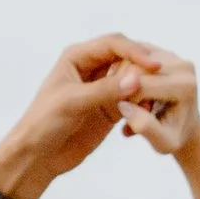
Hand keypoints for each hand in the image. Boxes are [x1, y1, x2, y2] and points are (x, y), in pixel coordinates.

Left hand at [0, 34, 166, 198]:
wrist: (37, 155)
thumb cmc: (44, 123)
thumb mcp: (72, 103)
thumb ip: (104, 90)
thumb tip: (137, 80)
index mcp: (77, 56)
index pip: (113, 44)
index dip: (135, 51)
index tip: (154, 65)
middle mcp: (92, 67)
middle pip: (127, 57)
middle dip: (144, 67)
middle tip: (162, 80)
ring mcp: (102, 88)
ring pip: (133, 77)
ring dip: (145, 85)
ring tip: (155, 98)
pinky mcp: (110, 107)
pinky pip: (133, 98)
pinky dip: (142, 102)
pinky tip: (149, 110)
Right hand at [118, 52, 199, 157]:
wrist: (186, 126)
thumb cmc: (173, 136)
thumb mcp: (163, 143)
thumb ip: (145, 127)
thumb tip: (125, 106)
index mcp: (184, 87)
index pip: (140, 85)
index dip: (123, 99)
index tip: (121, 115)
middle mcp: (183, 66)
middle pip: (135, 68)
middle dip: (122, 86)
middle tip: (120, 105)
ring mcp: (175, 56)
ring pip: (131, 58)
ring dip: (121, 77)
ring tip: (125, 97)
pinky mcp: (164, 52)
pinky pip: (133, 54)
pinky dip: (124, 69)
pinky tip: (125, 87)